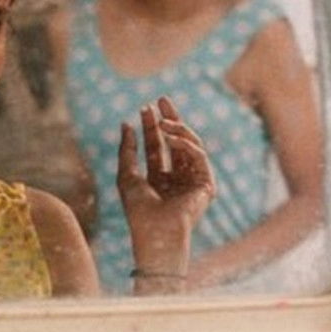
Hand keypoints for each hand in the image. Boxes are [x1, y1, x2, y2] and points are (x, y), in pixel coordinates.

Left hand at [118, 96, 216, 277]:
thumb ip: (127, 150)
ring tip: (162, 119)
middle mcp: (178, 179)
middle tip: (162, 99)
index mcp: (159, 180)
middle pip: (175, 143)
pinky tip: (171, 136)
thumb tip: (125, 124)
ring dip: (177, 128)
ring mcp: (193, 181)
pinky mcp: (206, 184)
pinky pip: (199, 156)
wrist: (155, 232)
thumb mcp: (126, 175)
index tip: (145, 107)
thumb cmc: (139, 211)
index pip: (157, 148)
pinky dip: (185, 143)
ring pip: (189, 146)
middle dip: (170, 119)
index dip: (150, 128)